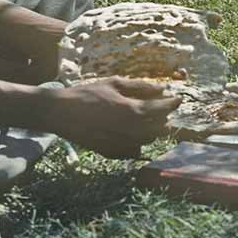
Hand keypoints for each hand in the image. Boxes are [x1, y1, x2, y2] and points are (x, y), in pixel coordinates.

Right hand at [49, 77, 180, 158]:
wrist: (60, 113)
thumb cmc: (88, 94)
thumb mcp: (115, 84)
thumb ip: (140, 87)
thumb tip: (162, 89)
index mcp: (133, 111)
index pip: (163, 109)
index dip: (172, 103)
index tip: (177, 98)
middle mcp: (130, 131)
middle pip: (160, 127)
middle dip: (164, 117)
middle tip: (162, 108)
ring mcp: (121, 145)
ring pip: (148, 140)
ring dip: (152, 130)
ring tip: (146, 119)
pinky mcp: (112, 153)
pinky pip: (134, 150)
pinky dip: (137, 141)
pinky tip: (131, 132)